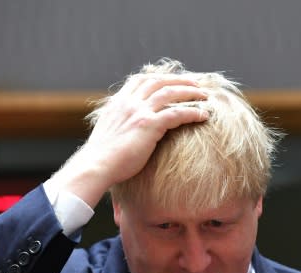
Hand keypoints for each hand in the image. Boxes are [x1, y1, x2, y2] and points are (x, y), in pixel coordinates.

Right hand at [49, 73, 209, 206]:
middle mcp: (128, 102)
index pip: (140, 80)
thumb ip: (120, 125)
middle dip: (179, 80)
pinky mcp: (148, 125)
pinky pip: (176, 113)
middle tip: (196, 83)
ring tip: (205, 96)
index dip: (159, 78)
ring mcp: (138, 112)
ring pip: (169, 93)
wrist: (95, 166)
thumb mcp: (109, 134)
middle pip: (158, 81)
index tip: (174, 80)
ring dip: (190, 92)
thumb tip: (126, 131)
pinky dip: (192, 112)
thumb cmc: (101, 159)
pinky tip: (204, 116)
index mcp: (118, 103)